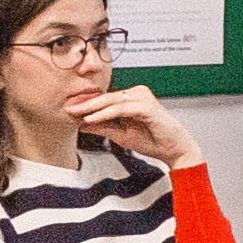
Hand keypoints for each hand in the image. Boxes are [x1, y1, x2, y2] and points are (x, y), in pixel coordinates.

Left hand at [76, 82, 196, 164]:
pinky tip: (92, 118)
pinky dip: (105, 114)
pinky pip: (121, 109)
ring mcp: (143, 98)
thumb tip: (83, 124)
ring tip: (76, 112)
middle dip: (85, 103)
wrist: (175, 149)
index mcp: (132, 98)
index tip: (70, 109)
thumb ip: (103, 127)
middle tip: (68, 107)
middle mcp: (137, 93)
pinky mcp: (146, 106)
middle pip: (106, 97)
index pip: (105, 99)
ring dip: (92, 107)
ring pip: (112, 101)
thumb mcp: (121, 135)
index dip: (87, 104)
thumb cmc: (153, 141)